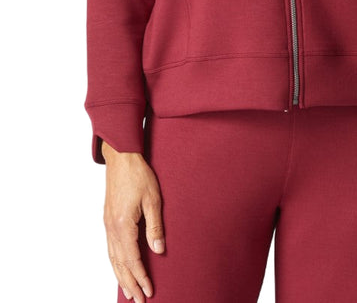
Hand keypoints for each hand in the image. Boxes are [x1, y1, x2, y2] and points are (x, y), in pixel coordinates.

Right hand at [102, 140, 164, 301]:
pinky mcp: (108, 219)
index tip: (148, 292)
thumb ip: (155, 227)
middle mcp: (112, 228)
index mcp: (123, 225)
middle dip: (130, 283)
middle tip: (139, 300)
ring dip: (120, 276)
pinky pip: (110, 247)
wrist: (121, 157)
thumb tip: (159, 251)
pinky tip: (119, 267)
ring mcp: (108, 224)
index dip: (141, 277)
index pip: (132, 259)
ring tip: (128, 291)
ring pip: (112, 258)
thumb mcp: (153, 199)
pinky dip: (115, 262)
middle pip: (120, 264)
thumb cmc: (138, 174)